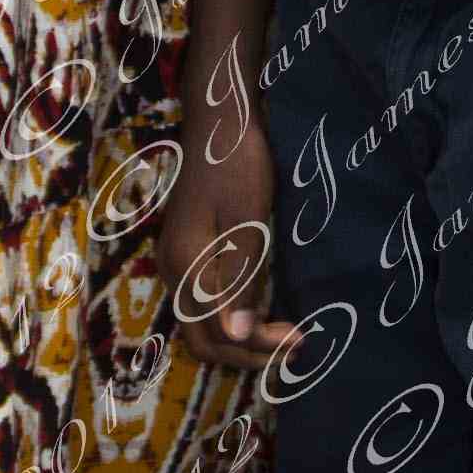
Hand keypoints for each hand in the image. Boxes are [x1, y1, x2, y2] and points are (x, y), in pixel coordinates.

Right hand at [162, 134, 297, 372]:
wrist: (218, 119)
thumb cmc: (237, 163)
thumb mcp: (248, 220)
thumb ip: (241, 280)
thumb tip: (238, 337)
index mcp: (186, 264)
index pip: (219, 332)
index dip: (259, 347)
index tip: (301, 340)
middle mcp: (172, 270)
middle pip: (203, 339)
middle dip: (247, 353)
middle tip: (293, 348)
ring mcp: (174, 262)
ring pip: (200, 324)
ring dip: (239, 339)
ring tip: (282, 335)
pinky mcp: (184, 252)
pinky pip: (202, 303)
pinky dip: (230, 318)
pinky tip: (260, 309)